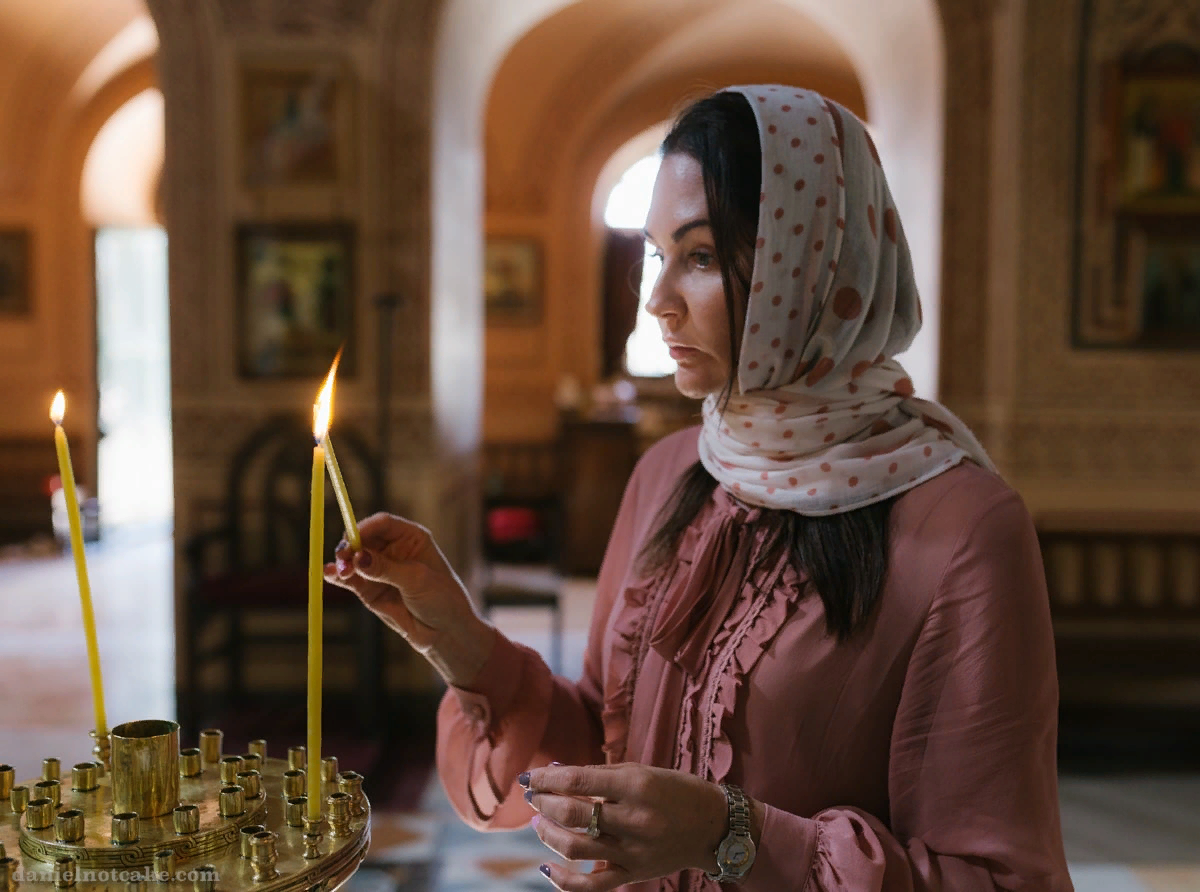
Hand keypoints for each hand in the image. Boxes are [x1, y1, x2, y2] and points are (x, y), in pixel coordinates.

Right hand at [323, 512, 494, 686]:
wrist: (445, 632)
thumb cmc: (442, 599)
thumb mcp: (417, 580)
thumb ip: (386, 569)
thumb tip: (359, 557)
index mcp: (411, 537)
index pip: (383, 523)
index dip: (366, 527)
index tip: (353, 538)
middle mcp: (392, 549)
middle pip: (363, 538)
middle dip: (350, 546)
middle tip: (343, 557)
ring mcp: (379, 568)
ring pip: (353, 558)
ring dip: (343, 562)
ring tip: (339, 570)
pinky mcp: (368, 588)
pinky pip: (349, 578)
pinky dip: (337, 575)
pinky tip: (328, 573)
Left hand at [519, 762, 737, 890]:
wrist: (713, 826)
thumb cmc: (675, 790)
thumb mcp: (641, 771)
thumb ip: (599, 773)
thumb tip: (556, 772)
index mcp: (636, 786)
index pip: (578, 781)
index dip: (546, 779)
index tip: (528, 777)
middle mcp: (634, 819)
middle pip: (572, 814)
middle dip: (543, 804)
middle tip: (533, 797)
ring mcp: (633, 851)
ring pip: (576, 848)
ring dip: (548, 835)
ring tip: (538, 823)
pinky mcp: (634, 874)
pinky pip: (592, 885)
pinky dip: (564, 881)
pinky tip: (547, 868)